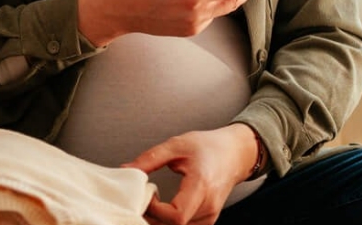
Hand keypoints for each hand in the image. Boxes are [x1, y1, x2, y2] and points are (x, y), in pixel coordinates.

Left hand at [125, 124, 259, 224]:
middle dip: (152, 218)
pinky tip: (162, 210)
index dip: (155, 210)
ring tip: (151, 203)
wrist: (235, 154)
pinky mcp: (208, 220)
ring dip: (159, 222)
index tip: (148, 194)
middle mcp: (208, 205)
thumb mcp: (177, 144)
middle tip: (141, 201)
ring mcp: (210, 216)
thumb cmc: (209, 147)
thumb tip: (126, 169)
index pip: (176, 216)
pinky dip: (169, 223)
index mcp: (201, 185)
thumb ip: (150, 158)